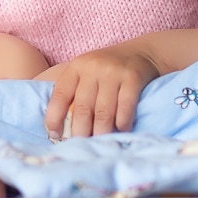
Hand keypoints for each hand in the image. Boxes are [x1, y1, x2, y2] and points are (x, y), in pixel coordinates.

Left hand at [41, 47, 159, 138]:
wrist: (143, 52)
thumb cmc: (109, 70)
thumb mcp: (87, 73)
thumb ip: (75, 94)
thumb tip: (60, 129)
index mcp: (77, 67)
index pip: (59, 95)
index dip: (54, 118)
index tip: (55, 136)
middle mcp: (93, 68)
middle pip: (82, 108)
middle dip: (80, 132)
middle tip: (81, 146)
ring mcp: (113, 72)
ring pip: (103, 112)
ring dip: (101, 132)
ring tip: (100, 143)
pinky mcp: (133, 77)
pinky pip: (125, 107)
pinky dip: (122, 123)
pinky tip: (121, 130)